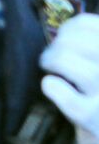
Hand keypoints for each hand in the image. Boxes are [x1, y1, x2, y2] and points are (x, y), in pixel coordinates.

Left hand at [40, 13, 98, 143]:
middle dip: (59, 43)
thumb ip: (91, 46)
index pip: (92, 25)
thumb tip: (65, 27)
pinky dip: (51, 86)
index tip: (65, 35)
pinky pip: (63, 94)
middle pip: (81, 40)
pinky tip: (52, 87)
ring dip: (52, 60)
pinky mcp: (93, 118)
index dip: (73, 26)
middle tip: (52, 56)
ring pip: (69, 61)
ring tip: (49, 68)